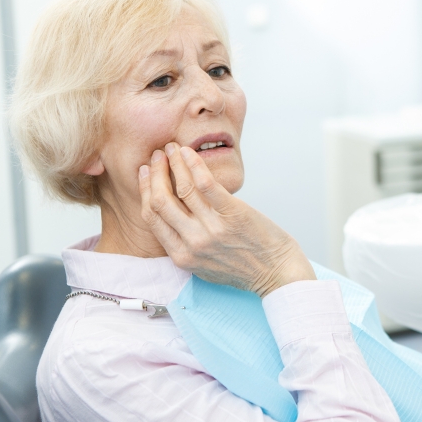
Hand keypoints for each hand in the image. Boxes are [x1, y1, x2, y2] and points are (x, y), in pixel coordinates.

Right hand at [138, 143, 315, 296]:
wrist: (276, 272)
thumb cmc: (243, 268)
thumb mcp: (204, 266)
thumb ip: (185, 246)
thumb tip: (172, 219)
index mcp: (182, 256)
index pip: (151, 217)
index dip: (145, 190)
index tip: (145, 174)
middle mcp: (193, 243)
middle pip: (160, 201)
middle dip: (155, 173)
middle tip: (157, 155)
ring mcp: (213, 228)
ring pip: (182, 188)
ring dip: (174, 164)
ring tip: (173, 148)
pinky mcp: (233, 214)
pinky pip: (206, 184)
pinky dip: (194, 165)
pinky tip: (189, 153)